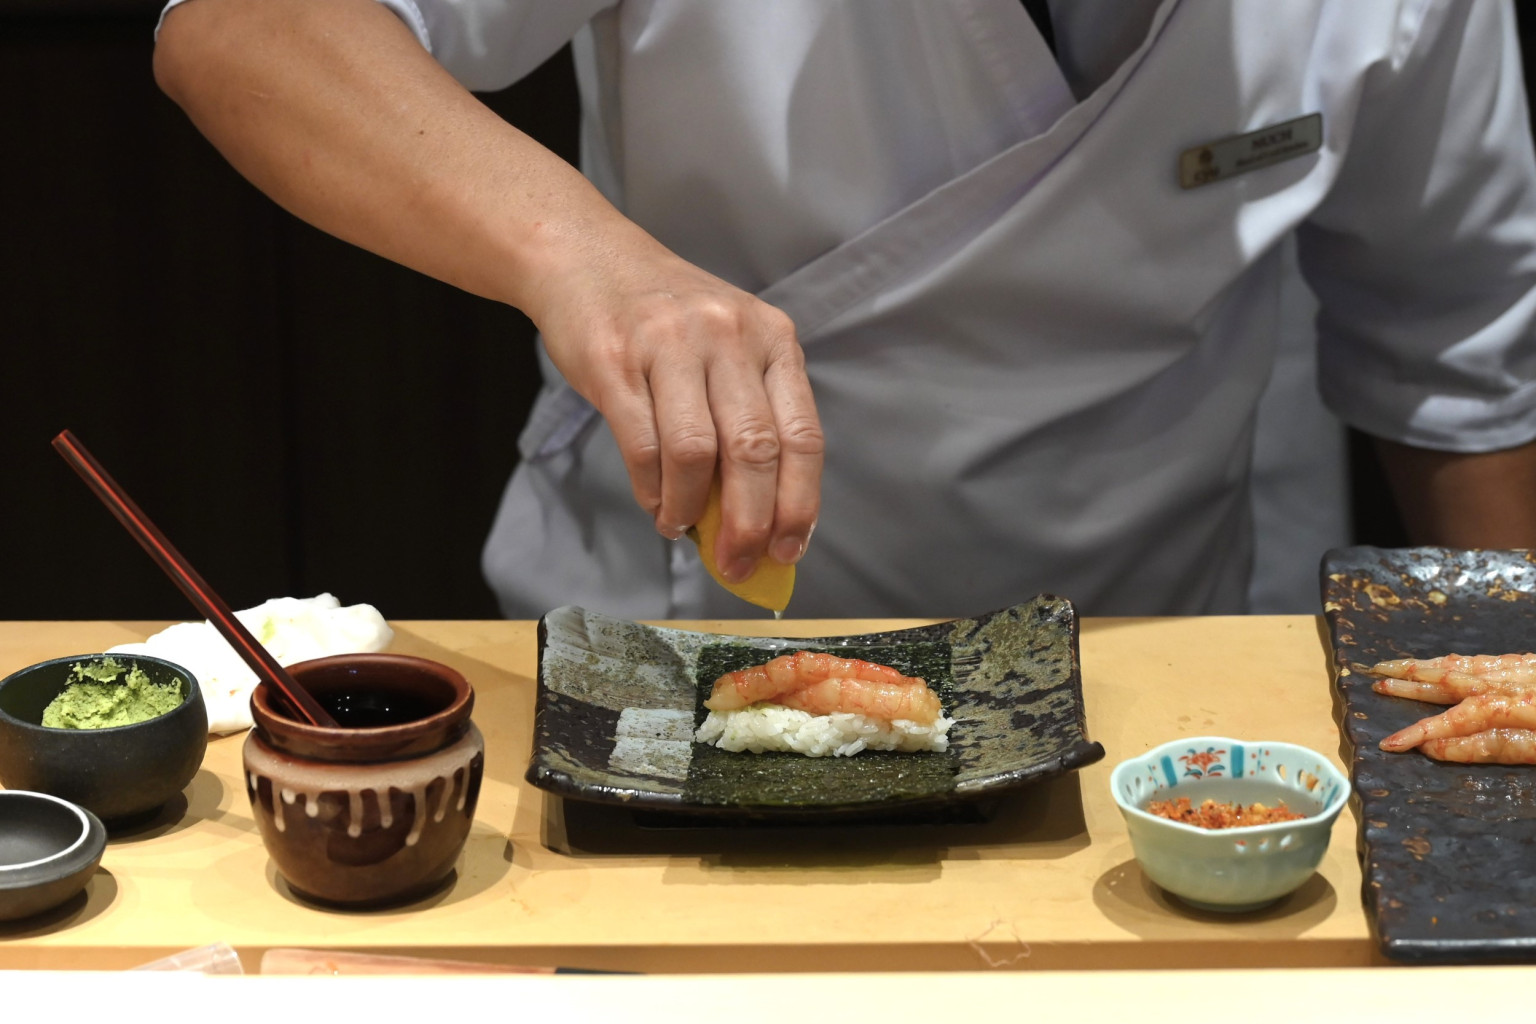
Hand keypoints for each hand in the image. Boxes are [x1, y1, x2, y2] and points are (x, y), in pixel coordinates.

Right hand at [530, 234, 823, 581]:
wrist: (586, 258)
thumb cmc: (666, 318)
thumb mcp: (728, 348)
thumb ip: (748, 419)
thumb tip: (755, 520)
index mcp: (773, 338)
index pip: (803, 436)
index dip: (800, 503)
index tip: (789, 550)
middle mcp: (729, 336)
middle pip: (755, 452)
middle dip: (750, 524)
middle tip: (738, 563)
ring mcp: (671, 345)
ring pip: (697, 454)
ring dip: (690, 509)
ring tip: (681, 527)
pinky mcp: (615, 362)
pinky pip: (643, 447)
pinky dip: (652, 492)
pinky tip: (656, 504)